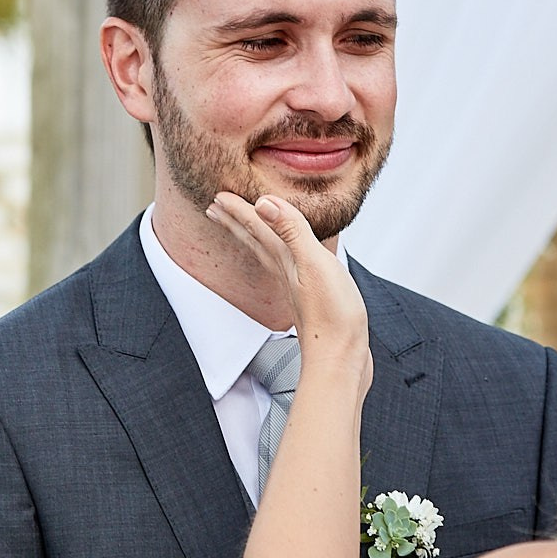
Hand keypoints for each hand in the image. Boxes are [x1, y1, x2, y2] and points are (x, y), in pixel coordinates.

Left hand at [207, 192, 372, 397]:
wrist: (341, 360)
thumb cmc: (332, 316)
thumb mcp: (314, 263)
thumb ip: (292, 231)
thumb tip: (263, 202)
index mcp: (286, 261)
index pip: (257, 228)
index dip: (239, 210)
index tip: (218, 197)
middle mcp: (287, 273)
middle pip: (255, 242)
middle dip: (236, 223)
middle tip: (215, 208)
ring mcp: (297, 288)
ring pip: (268, 255)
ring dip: (253, 237)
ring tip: (244, 228)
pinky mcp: (311, 301)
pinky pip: (286, 268)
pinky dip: (279, 256)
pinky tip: (287, 262)